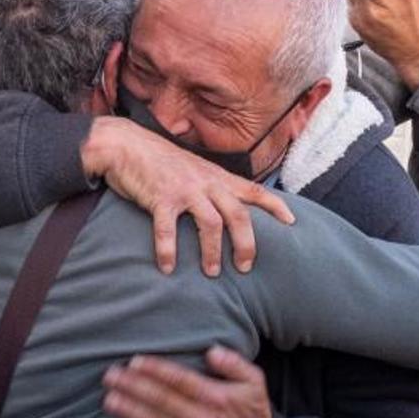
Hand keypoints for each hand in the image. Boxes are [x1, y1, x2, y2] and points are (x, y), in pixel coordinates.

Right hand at [80, 117, 294, 276]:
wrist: (126, 144)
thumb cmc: (159, 162)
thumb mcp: (194, 170)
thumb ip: (211, 186)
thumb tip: (224, 208)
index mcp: (216, 177)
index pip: (254, 190)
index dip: (275, 206)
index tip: (292, 222)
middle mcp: (206, 182)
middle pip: (238, 215)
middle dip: (246, 244)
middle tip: (245, 268)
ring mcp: (184, 190)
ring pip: (210, 224)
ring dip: (212, 252)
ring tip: (212, 273)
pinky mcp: (160, 198)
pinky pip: (168, 230)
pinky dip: (168, 251)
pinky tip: (167, 268)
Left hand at [102, 347, 271, 417]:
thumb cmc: (252, 412)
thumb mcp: (254, 381)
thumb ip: (233, 363)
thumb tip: (211, 351)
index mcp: (215, 397)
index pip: (179, 380)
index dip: (155, 370)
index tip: (134, 361)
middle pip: (160, 400)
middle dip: (133, 387)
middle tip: (110, 376)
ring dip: (129, 412)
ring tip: (108, 400)